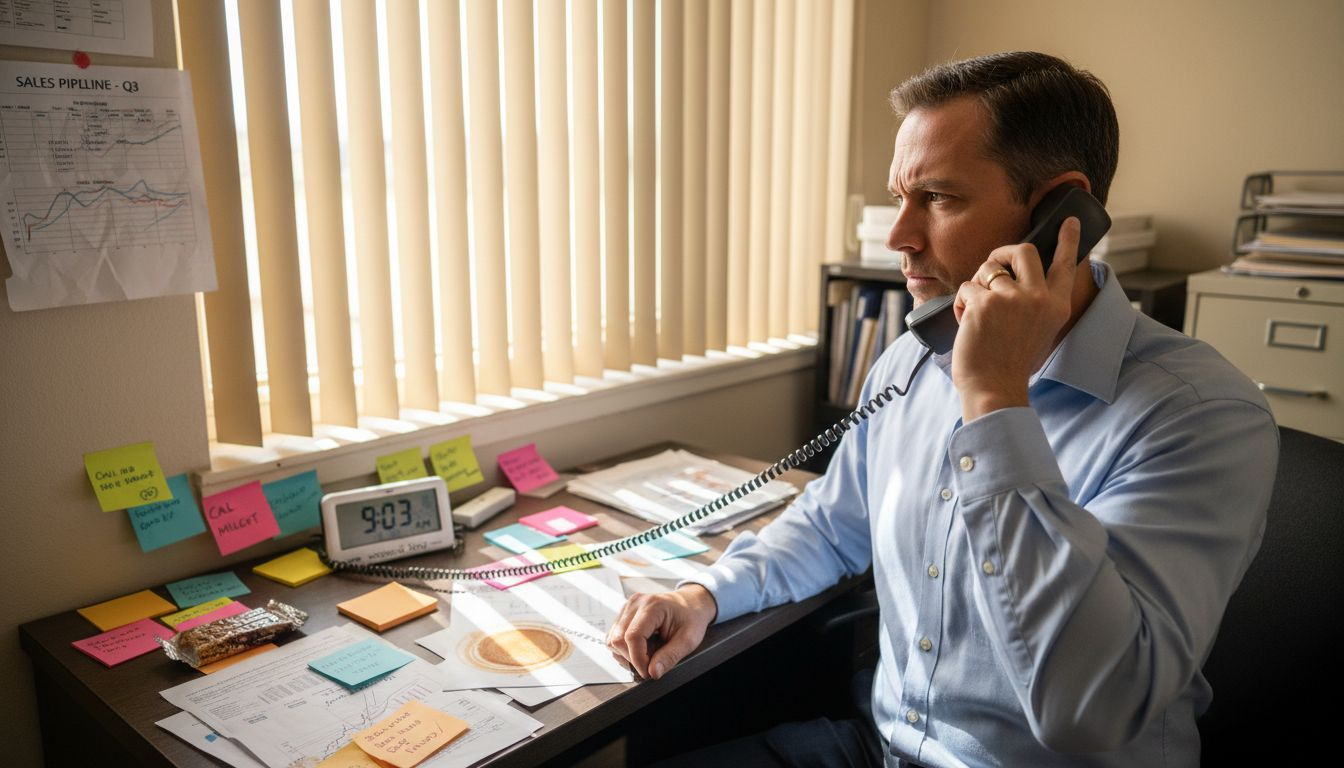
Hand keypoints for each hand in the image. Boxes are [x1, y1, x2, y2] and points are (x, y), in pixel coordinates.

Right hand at [606, 584, 717, 679]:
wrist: (690, 604)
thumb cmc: (691, 617)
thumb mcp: (689, 640)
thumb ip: (670, 656)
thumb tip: (653, 672)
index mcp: (652, 606)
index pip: (632, 637)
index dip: (637, 660)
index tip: (648, 672)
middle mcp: (635, 604)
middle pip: (618, 639)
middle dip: (632, 659)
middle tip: (652, 662)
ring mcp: (627, 608)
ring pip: (612, 639)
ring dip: (627, 654)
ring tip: (648, 651)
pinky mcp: (623, 614)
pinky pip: (613, 637)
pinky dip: (624, 649)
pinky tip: (641, 647)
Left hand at [951, 216, 1080, 420]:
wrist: (994, 387)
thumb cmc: (1011, 362)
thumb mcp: (1039, 330)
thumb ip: (1036, 302)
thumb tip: (1014, 275)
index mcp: (1057, 306)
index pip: (1066, 264)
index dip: (1068, 240)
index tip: (1069, 221)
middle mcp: (1039, 298)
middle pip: (1023, 251)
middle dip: (1004, 251)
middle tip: (994, 262)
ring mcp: (1011, 298)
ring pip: (987, 270)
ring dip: (976, 287)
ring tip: (976, 313)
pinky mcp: (984, 302)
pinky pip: (967, 287)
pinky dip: (961, 303)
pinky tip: (966, 323)